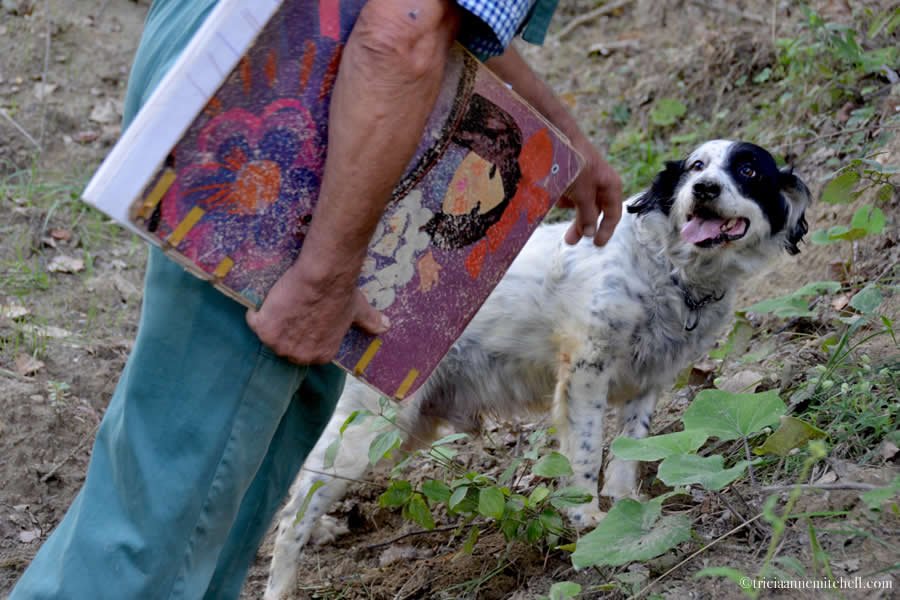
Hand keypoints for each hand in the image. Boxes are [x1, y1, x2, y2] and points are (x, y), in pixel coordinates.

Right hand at [246, 267, 388, 363]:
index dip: (303, 331)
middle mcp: (299, 356)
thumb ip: (370, 322)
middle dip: (286, 330)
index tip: (304, 316)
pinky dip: (255, 311)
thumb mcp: (359, 310)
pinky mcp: (263, 328)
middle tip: (291, 308)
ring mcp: (279, 345)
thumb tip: (386, 327)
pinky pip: (253, 320)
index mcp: (321, 355)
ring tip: (280, 303)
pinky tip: (264, 299)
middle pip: (285, 345)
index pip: (306, 348)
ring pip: (268, 335)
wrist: (323, 276)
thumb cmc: (342, 292)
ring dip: (270, 321)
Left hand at [558, 138, 622, 245]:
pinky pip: (568, 194)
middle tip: (570, 241)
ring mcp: (586, 180)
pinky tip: (554, 187)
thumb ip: (587, 214)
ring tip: (558, 197)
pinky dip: (561, 195)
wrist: (556, 136)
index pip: (613, 214)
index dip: (606, 230)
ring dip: (569, 207)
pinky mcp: (572, 177)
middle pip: (595, 212)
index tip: (596, 245)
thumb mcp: (583, 193)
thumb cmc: (575, 163)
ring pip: (579, 204)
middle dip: (582, 225)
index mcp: (610, 186)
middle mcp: (600, 184)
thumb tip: (590, 233)